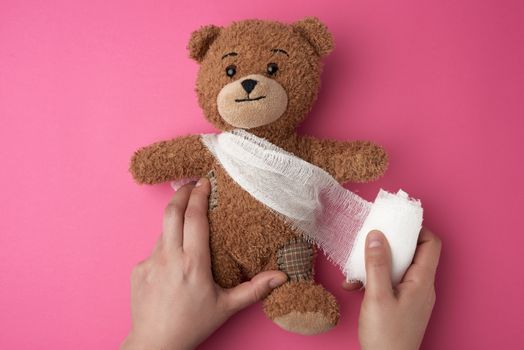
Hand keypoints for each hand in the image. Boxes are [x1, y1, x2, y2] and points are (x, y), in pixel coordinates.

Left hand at [121, 178, 287, 349]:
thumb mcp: (227, 307)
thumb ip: (254, 289)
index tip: (205, 182)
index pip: (194, 217)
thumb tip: (281, 277)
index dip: (199, 196)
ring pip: (163, 230)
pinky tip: (174, 258)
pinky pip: (154, 249)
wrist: (155, 343)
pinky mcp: (138, 269)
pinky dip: (166, 245)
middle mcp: (168, 257)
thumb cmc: (192, 324)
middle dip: (182, 193)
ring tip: (187, 218)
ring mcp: (149, 262)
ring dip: (174, 220)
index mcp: (193, 263)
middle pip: (171, 212)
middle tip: (192, 184)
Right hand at [343, 228, 440, 349]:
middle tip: (372, 239)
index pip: (431, 243)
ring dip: (378, 264)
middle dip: (391, 244)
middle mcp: (422, 287)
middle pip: (414, 253)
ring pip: (399, 268)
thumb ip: (376, 264)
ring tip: (357, 268)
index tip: (396, 223)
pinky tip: (356, 286)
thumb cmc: (386, 336)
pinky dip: (375, 280)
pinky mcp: (402, 305)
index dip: (417, 229)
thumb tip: (377, 235)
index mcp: (422, 282)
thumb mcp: (377, 296)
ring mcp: (413, 297)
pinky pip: (392, 283)